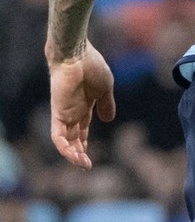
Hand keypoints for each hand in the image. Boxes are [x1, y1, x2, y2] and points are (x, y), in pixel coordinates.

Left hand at [48, 43, 115, 168]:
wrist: (77, 55)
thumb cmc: (92, 66)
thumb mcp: (105, 88)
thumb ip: (106, 104)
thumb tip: (109, 120)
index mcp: (84, 106)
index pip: (82, 130)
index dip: (84, 144)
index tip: (90, 158)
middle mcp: (72, 112)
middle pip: (72, 138)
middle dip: (78, 153)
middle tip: (86, 166)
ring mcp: (63, 113)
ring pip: (64, 140)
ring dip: (72, 154)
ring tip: (82, 164)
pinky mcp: (58, 112)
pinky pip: (57, 135)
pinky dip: (64, 147)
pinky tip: (73, 155)